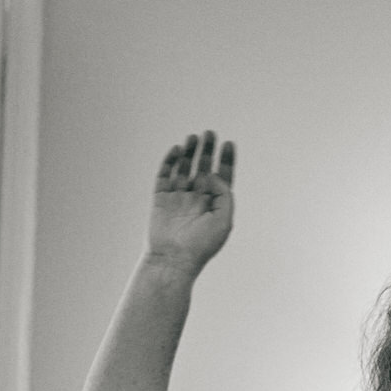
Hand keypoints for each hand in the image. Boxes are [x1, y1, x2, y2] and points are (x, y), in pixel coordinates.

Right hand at [146, 131, 234, 275]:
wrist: (174, 258)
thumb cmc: (202, 245)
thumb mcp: (224, 220)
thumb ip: (224, 196)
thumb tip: (213, 175)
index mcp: (215, 205)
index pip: (222, 177)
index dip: (226, 160)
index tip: (229, 143)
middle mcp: (197, 199)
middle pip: (203, 168)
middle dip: (207, 151)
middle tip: (210, 133)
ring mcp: (178, 197)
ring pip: (185, 168)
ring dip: (190, 152)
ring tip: (195, 137)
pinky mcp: (161, 198)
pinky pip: (165, 175)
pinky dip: (170, 161)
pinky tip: (178, 150)